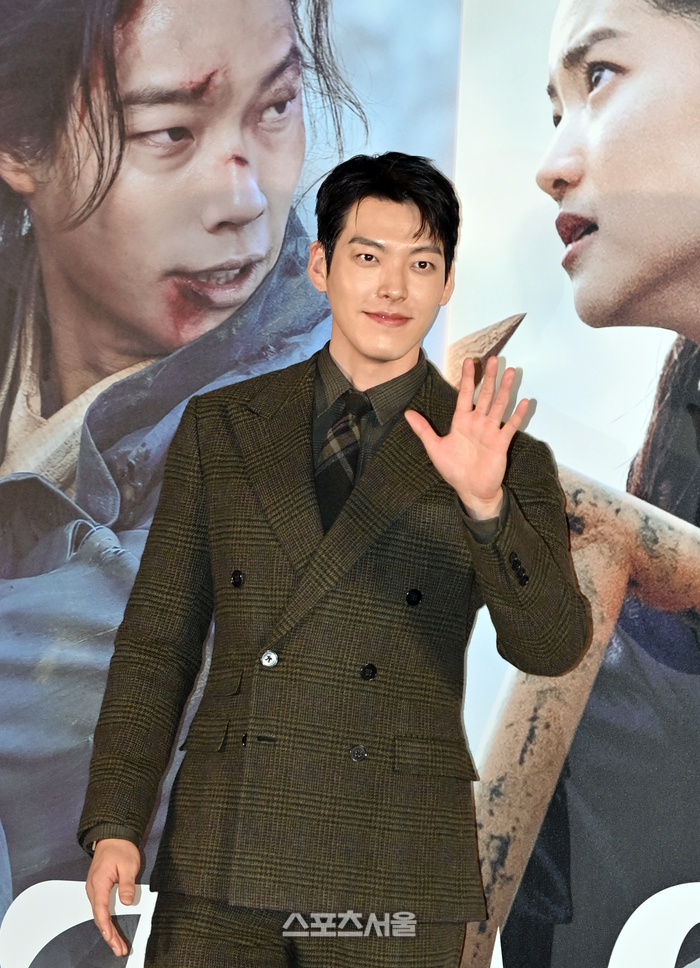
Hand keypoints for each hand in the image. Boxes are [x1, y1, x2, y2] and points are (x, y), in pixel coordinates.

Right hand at [85, 838, 139, 955]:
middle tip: (119, 949)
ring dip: (108, 930)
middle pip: (99, 917)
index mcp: (99, 883)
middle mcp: (93, 888)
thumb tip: (127, 901)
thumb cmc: (120, 848)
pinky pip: (101, 909)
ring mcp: (95, 889)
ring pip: (100, 915)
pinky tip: (113, 930)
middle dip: (109, 935)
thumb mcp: (128, 865)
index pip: (100, 910)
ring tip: (118, 944)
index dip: (106, 927)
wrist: (113, 837)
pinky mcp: (99, 889)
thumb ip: (127, 884)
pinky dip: (107, 921)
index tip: (111, 938)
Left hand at [405, 355, 528, 518]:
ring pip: (498, 405)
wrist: (471, 490)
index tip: (470, 361)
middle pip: (484, 395)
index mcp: (461, 422)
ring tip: (510, 372)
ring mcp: (490, 431)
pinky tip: (524, 401)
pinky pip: (510, 426)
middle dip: (488, 377)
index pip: (465, 394)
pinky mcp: (500, 443)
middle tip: (494, 358)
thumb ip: (423, 430)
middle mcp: (477, 423)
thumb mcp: (434, 448)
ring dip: (504, 389)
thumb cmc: (454, 470)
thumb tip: (407, 413)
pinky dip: (518, 415)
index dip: (467, 378)